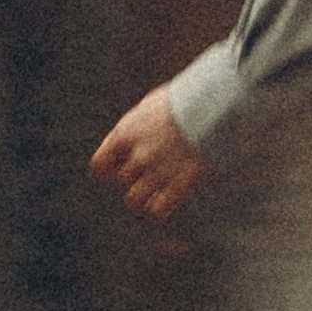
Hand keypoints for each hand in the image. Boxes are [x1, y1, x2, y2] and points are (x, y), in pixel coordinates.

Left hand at [91, 84, 202, 221]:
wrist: (211, 106)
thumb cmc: (184, 99)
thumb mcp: (151, 106)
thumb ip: (137, 125)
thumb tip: (138, 131)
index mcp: (125, 134)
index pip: (100, 165)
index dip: (108, 167)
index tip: (118, 165)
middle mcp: (137, 156)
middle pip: (122, 181)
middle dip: (134, 176)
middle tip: (152, 167)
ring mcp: (157, 172)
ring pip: (134, 200)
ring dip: (144, 196)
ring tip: (158, 188)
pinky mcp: (178, 186)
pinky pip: (157, 211)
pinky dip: (159, 209)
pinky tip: (168, 199)